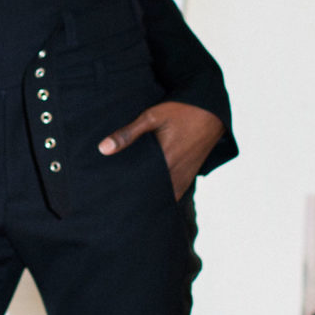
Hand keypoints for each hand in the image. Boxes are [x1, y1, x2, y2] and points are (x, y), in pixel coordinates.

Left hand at [98, 100, 223, 202]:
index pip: (138, 186)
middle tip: (115, 202)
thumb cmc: (180, 111)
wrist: (211, 112)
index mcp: (164, 161)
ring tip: (128, 203)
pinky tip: (148, 197)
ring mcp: (183, 177)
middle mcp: (175, 174)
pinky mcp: (188, 177)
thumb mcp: (151, 117)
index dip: (124, 194)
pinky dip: (161, 197)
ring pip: (161, 198)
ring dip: (148, 199)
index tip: (109, 197)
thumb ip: (127, 134)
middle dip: (133, 199)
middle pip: (149, 196)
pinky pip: (173, 194)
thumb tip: (102, 148)